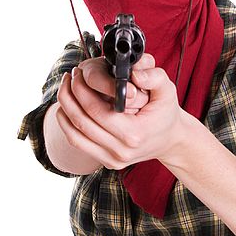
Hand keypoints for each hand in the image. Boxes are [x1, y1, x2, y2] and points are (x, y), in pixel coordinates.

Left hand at [55, 53, 186, 169]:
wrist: (170, 141)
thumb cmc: (165, 113)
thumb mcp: (167, 90)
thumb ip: (154, 76)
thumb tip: (134, 73)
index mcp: (134, 134)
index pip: (96, 110)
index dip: (82, 90)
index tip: (78, 73)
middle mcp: (121, 151)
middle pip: (81, 122)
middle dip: (70, 96)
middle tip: (69, 77)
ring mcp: (113, 160)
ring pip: (74, 135)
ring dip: (64, 109)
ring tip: (65, 89)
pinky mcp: (107, 162)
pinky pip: (78, 143)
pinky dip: (67, 125)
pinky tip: (67, 108)